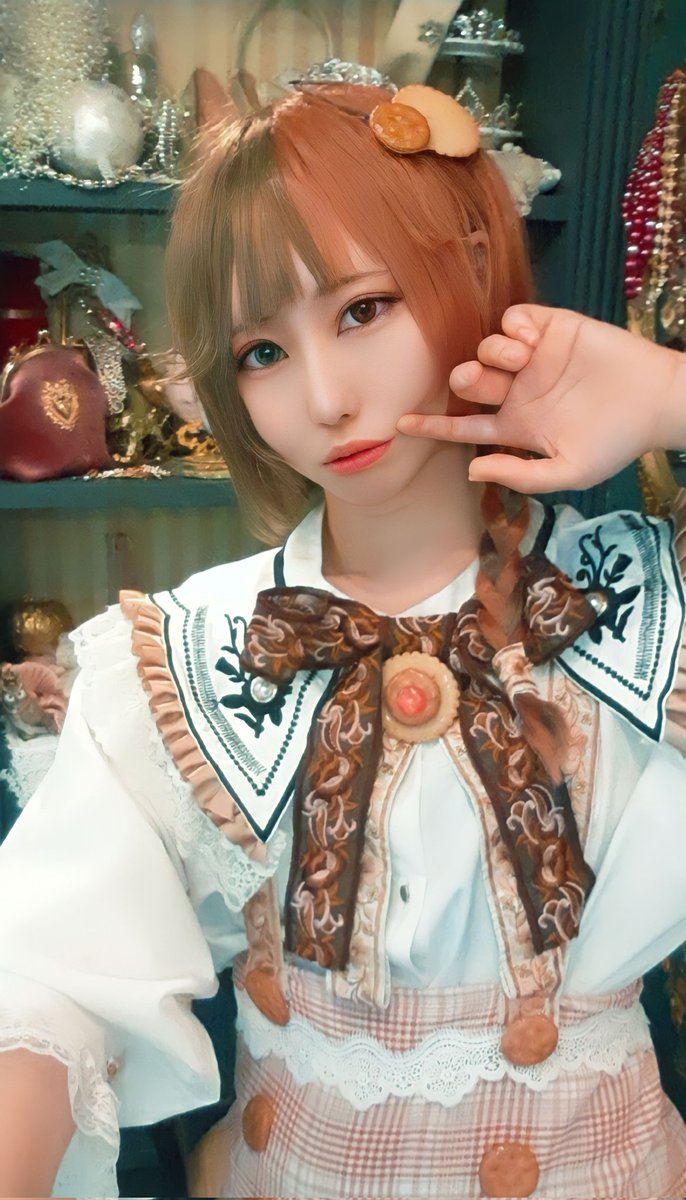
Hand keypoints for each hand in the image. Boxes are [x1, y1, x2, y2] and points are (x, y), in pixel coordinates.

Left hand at [397, 305, 685, 491]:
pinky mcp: (552, 328)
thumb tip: (471, 471)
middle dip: (464, 380)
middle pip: (469, 383)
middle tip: (479, 380)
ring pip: (487, 348)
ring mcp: (533, 359)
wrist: (656, 401)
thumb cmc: (616, 441)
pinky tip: (531, 340)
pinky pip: (514, 319)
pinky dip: (513, 326)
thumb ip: (521, 475)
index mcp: (516, 426)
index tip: (401, 424)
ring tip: (524, 360)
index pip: (465, 427)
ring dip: (494, 353)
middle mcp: (518, 391)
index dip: (433, 426)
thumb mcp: (569, 471)